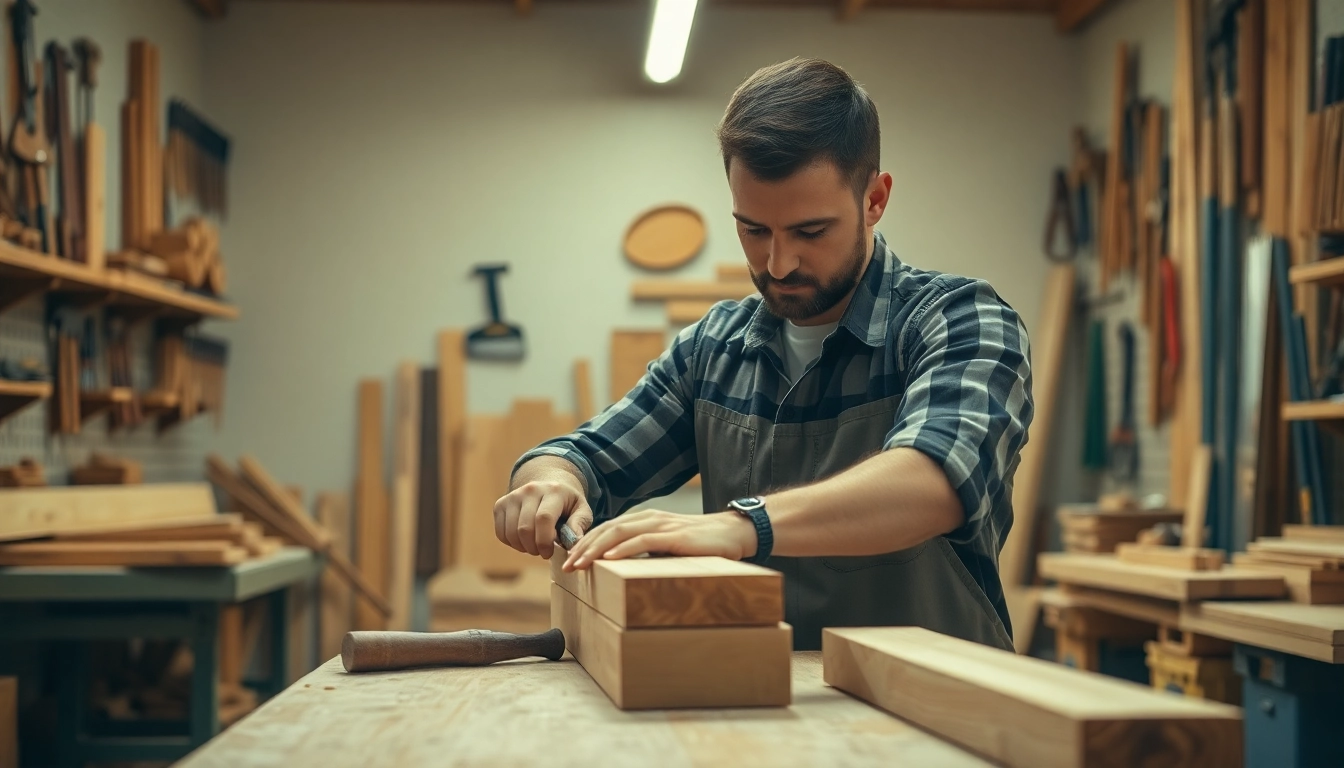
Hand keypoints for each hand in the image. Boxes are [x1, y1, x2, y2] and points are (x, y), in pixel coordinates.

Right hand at [493, 478, 593, 559]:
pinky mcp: (500, 504)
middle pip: (525, 528)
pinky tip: (524, 540)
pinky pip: (501, 533)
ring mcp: (513, 496)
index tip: (549, 553)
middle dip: (534, 548)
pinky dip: (512, 543)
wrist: (549, 485)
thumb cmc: (568, 504)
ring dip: (523, 547)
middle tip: (543, 552)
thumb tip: (573, 543)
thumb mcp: (582, 511)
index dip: (545, 541)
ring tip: (535, 546)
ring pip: (511, 532)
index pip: (543, 518)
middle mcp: (530, 490)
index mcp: (554, 491)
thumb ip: (579, 525)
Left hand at [561, 509, 756, 571]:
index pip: (609, 529)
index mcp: (646, 521)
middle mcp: (650, 519)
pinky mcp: (676, 537)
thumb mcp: (670, 547)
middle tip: (566, 565)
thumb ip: (649, 553)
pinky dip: (624, 549)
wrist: (735, 532)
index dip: (587, 543)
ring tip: (579, 563)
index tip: (569, 560)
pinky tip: (609, 559)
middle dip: (584, 547)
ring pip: (620, 533)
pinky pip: (644, 541)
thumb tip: (626, 570)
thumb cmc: (703, 545)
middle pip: (608, 530)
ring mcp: (662, 526)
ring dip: (596, 549)